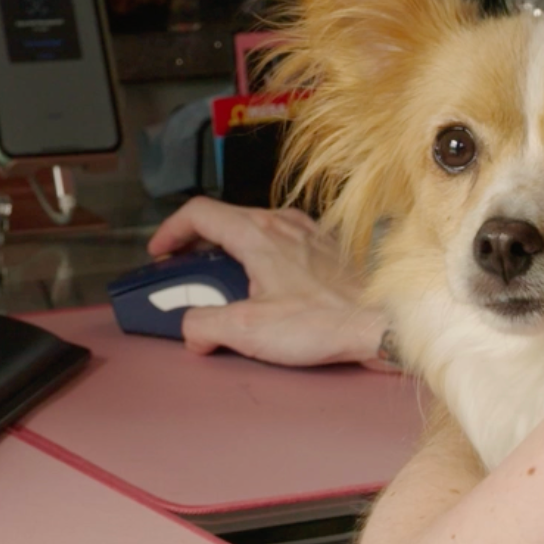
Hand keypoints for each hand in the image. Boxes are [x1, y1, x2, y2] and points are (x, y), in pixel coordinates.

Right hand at [146, 196, 387, 368]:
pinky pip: (278, 241)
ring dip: (228, 251)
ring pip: (251, 229)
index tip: (160, 252)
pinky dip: (258, 256)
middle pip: (222, 220)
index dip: (170, 230)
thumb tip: (191, 328)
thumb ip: (205, 325)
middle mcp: (281, 223)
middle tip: (184, 273)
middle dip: (195, 246)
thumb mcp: (249, 330)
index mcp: (256, 233)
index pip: (198, 213)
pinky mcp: (324, 249)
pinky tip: (264, 287)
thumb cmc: (327, 321)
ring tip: (222, 283)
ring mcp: (305, 233)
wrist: (383, 323)